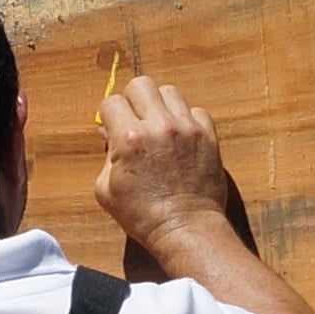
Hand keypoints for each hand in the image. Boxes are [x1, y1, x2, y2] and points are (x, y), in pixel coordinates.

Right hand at [93, 70, 234, 260]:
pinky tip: (181, 138)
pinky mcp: (208, 136)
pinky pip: (196, 110)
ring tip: (160, 127)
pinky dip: (187, 120)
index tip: (114, 127)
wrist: (185, 229)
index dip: (109, 115)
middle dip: (134, 99)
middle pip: (141, 84)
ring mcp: (187, 129)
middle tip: (136, 120)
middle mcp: (159, 127)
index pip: (112, 102)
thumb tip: (108, 130)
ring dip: (161, 106)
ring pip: (170, 91)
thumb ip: (106, 155)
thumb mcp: (106, 189)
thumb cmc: (142, 215)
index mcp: (129, 139)